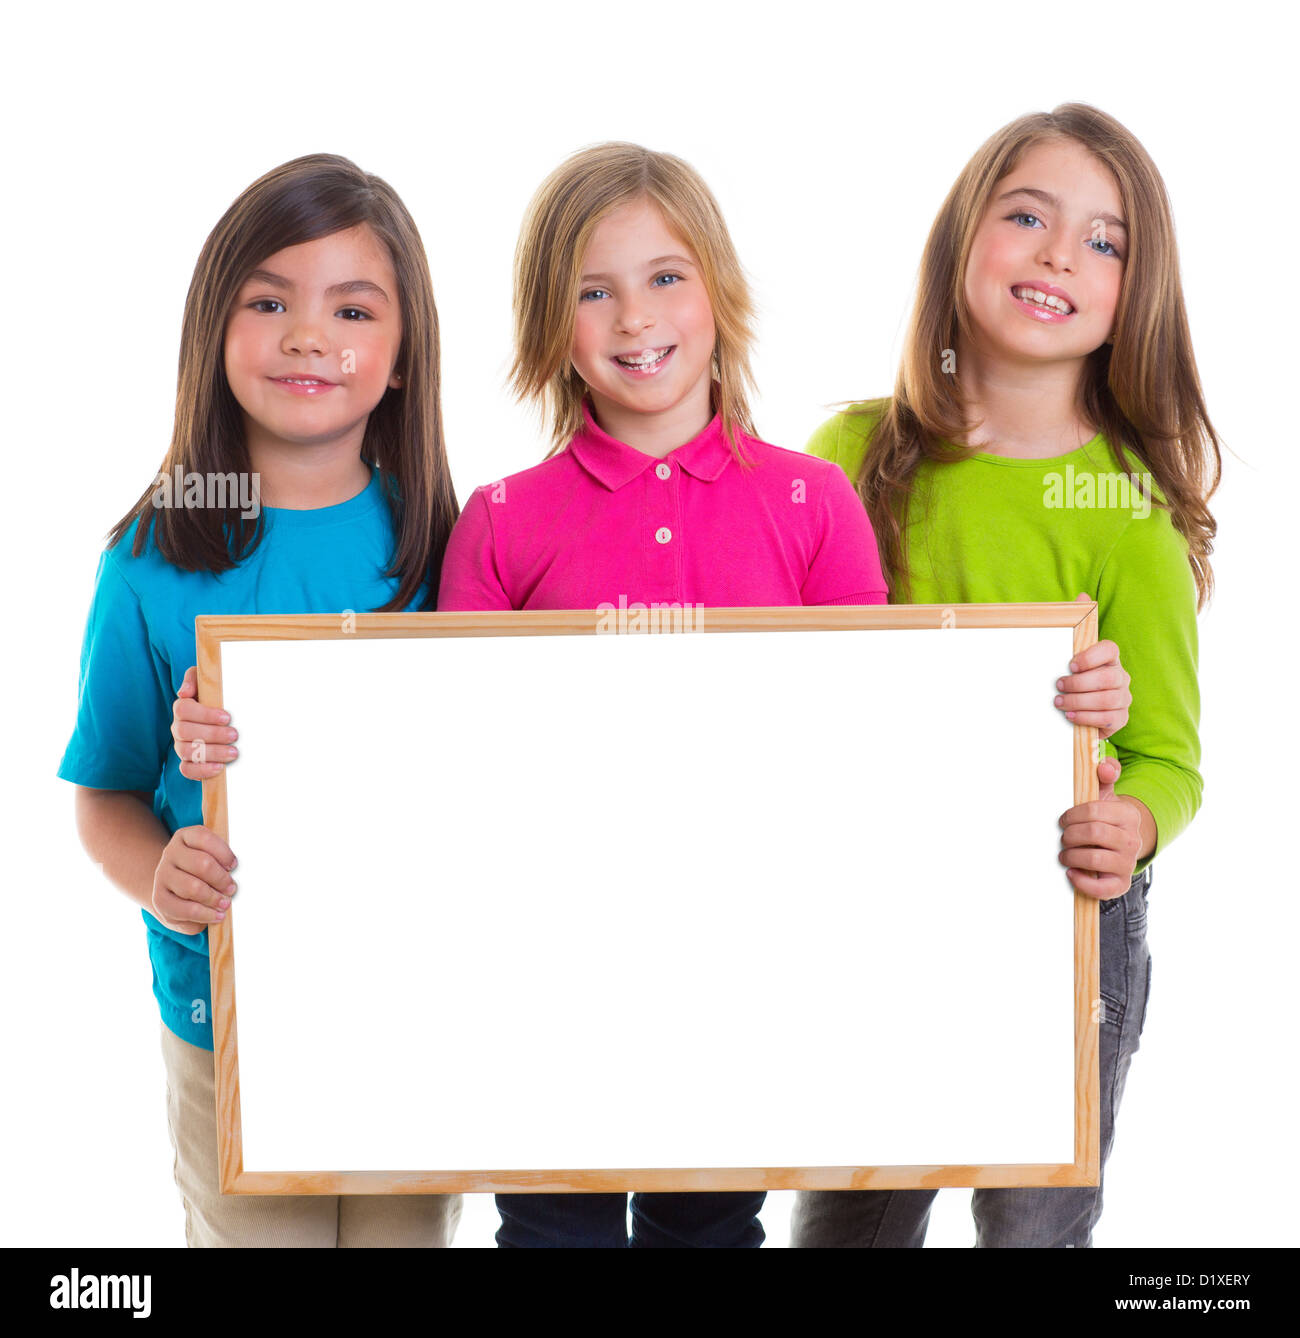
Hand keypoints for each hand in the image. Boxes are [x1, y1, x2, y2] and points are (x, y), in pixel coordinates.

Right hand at [152, 825, 237, 934]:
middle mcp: (170, 853)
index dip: (224, 853)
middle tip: (232, 889)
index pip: (204, 837)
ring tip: (225, 904)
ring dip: (214, 898)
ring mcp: (162, 875)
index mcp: (185, 837)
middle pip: (202, 864)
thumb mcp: (211, 858)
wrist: (172, 888)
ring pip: (193, 887)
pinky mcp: (159, 899)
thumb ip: (222, 861)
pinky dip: (205, 914)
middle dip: (222, 879)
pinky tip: (217, 916)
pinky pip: (185, 909)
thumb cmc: (200, 872)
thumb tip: (234, 879)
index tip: (234, 866)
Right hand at [172, 665, 237, 780]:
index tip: (227, 717)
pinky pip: (187, 770)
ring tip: (234, 752)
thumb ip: (195, 679)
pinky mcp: (188, 763)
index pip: (182, 709)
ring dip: (212, 753)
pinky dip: (202, 770)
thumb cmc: (218, 698)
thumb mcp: (209, 682)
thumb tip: (184, 692)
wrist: (227, 720)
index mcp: (182, 708)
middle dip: (212, 734)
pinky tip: (220, 767)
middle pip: (185, 732)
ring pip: (187, 752)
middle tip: (234, 735)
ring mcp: (181, 746)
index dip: (204, 714)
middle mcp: (178, 728)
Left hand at [1053, 593, 1131, 739]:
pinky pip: (1109, 718)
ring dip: (1080, 701)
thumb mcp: (1069, 653)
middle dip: (1079, 684)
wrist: (1077, 708)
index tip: (1070, 664)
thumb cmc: (1073, 678)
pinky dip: (1087, 717)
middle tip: (1058, 686)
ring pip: (1108, 699)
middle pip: (1108, 677)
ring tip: (1059, 702)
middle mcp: (1121, 676)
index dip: (1091, 656)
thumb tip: (1083, 596)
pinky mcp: (1120, 718)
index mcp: (1109, 658)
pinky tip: (1070, 715)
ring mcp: (1123, 698)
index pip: (1110, 649)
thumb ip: (1075, 625)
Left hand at [1058, 757, 1141, 899]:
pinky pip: (1101, 888)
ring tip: (1065, 854)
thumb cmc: (1103, 820)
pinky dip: (1081, 881)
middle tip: (1063, 837)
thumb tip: (1104, 766)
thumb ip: (1103, 775)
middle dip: (1070, 835)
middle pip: (1093, 833)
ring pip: (1093, 858)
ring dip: (1071, 856)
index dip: (1071, 815)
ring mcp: (1127, 864)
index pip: (1093, 811)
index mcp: (1128, 815)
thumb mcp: (1103, 796)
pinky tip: (1071, 873)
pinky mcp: (1120, 885)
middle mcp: (1132, 840)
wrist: (1117, 849)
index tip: (1062, 820)